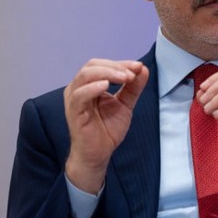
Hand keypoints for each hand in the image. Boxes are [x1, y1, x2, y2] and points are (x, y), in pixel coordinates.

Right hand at [63, 59, 148, 192]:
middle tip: (132, 73)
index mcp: (90, 84)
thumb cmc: (107, 128)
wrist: (99, 153)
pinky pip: (79, 96)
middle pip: (92, 66)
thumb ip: (133, 87)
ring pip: (85, 76)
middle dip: (115, 66)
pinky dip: (93, 88)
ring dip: (107, 73)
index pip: (103, 65)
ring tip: (124, 78)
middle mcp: (79, 88)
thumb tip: (143, 69)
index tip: (139, 67)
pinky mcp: (74, 112)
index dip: (121, 63)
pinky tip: (106, 86)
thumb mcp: (125, 104)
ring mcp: (75, 99)